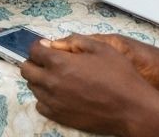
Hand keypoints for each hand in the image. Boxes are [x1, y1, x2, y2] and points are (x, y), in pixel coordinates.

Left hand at [21, 34, 158, 135]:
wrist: (131, 108)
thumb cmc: (118, 76)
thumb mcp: (99, 47)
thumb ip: (72, 41)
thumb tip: (52, 43)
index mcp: (60, 63)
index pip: (34, 51)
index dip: (40, 46)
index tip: (47, 47)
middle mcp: (52, 83)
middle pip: (27, 69)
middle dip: (35, 61)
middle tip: (49, 60)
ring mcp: (54, 103)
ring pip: (33, 87)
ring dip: (40, 79)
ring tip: (57, 76)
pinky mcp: (60, 117)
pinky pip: (41, 105)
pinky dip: (45, 97)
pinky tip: (59, 93)